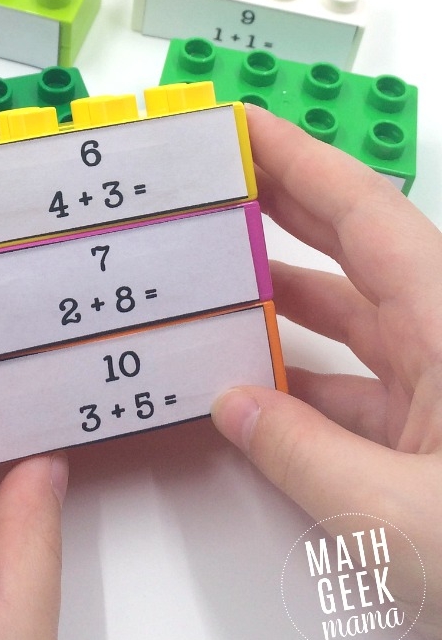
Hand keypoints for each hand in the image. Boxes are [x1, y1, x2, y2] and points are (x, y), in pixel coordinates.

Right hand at [211, 104, 441, 639]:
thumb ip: (301, 455)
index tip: (247, 123)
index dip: (301, 157)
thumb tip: (234, 408)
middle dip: (286, 203)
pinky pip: (361, 383)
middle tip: (218, 177)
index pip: (363, 210)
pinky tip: (259, 385)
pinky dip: (307, 376)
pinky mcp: (438, 434)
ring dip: (288, 292)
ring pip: (355, 316)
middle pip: (357, 246)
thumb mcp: (397, 515)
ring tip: (220, 271)